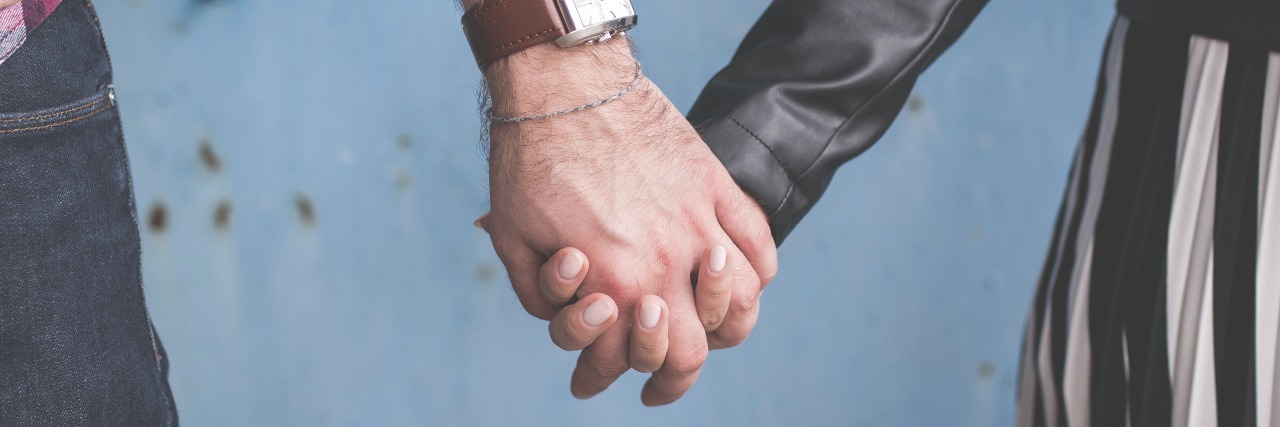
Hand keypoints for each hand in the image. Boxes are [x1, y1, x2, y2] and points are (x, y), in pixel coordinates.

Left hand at [480, 38, 777, 404]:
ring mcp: (699, 221)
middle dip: (676, 376)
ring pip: (741, 302)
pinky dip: (757, 271)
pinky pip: (757, 240)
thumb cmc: (530, 162)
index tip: (594, 383)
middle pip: (697, 349)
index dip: (610, 380)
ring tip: (711, 334)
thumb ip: (542, 296)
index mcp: (616, 282)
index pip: (637, 360)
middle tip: (660, 384)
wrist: (566, 85)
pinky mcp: (715, 184)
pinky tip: (742, 281)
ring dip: (727, 327)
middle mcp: (666, 261)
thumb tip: (568, 319)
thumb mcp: (514, 240)